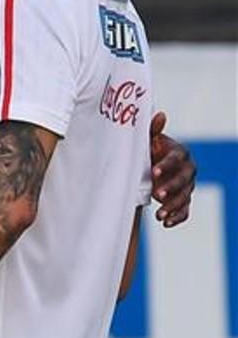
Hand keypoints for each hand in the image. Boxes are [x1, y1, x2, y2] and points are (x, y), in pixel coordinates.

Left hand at [149, 111, 195, 227]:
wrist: (152, 164)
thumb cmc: (149, 149)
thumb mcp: (149, 139)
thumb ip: (153, 129)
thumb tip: (160, 114)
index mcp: (180, 153)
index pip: (175, 159)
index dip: (165, 165)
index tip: (153, 171)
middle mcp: (187, 170)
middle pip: (183, 180)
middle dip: (171, 188)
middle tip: (156, 194)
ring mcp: (187, 186)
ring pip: (184, 198)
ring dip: (172, 207)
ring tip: (159, 215)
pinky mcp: (184, 199)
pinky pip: (185, 210)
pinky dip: (177, 217)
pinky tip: (166, 223)